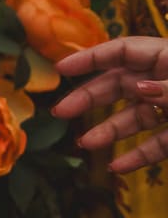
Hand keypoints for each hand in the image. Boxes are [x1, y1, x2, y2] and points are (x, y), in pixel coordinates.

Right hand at [55, 36, 167, 172]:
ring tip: (85, 143)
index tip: (60, 68)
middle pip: (120, 85)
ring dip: (109, 130)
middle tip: (61, 112)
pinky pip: (156, 145)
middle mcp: (164, 82)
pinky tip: (118, 166)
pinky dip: (138, 156)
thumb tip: (139, 89)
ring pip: (134, 117)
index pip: (123, 50)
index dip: (90, 58)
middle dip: (89, 98)